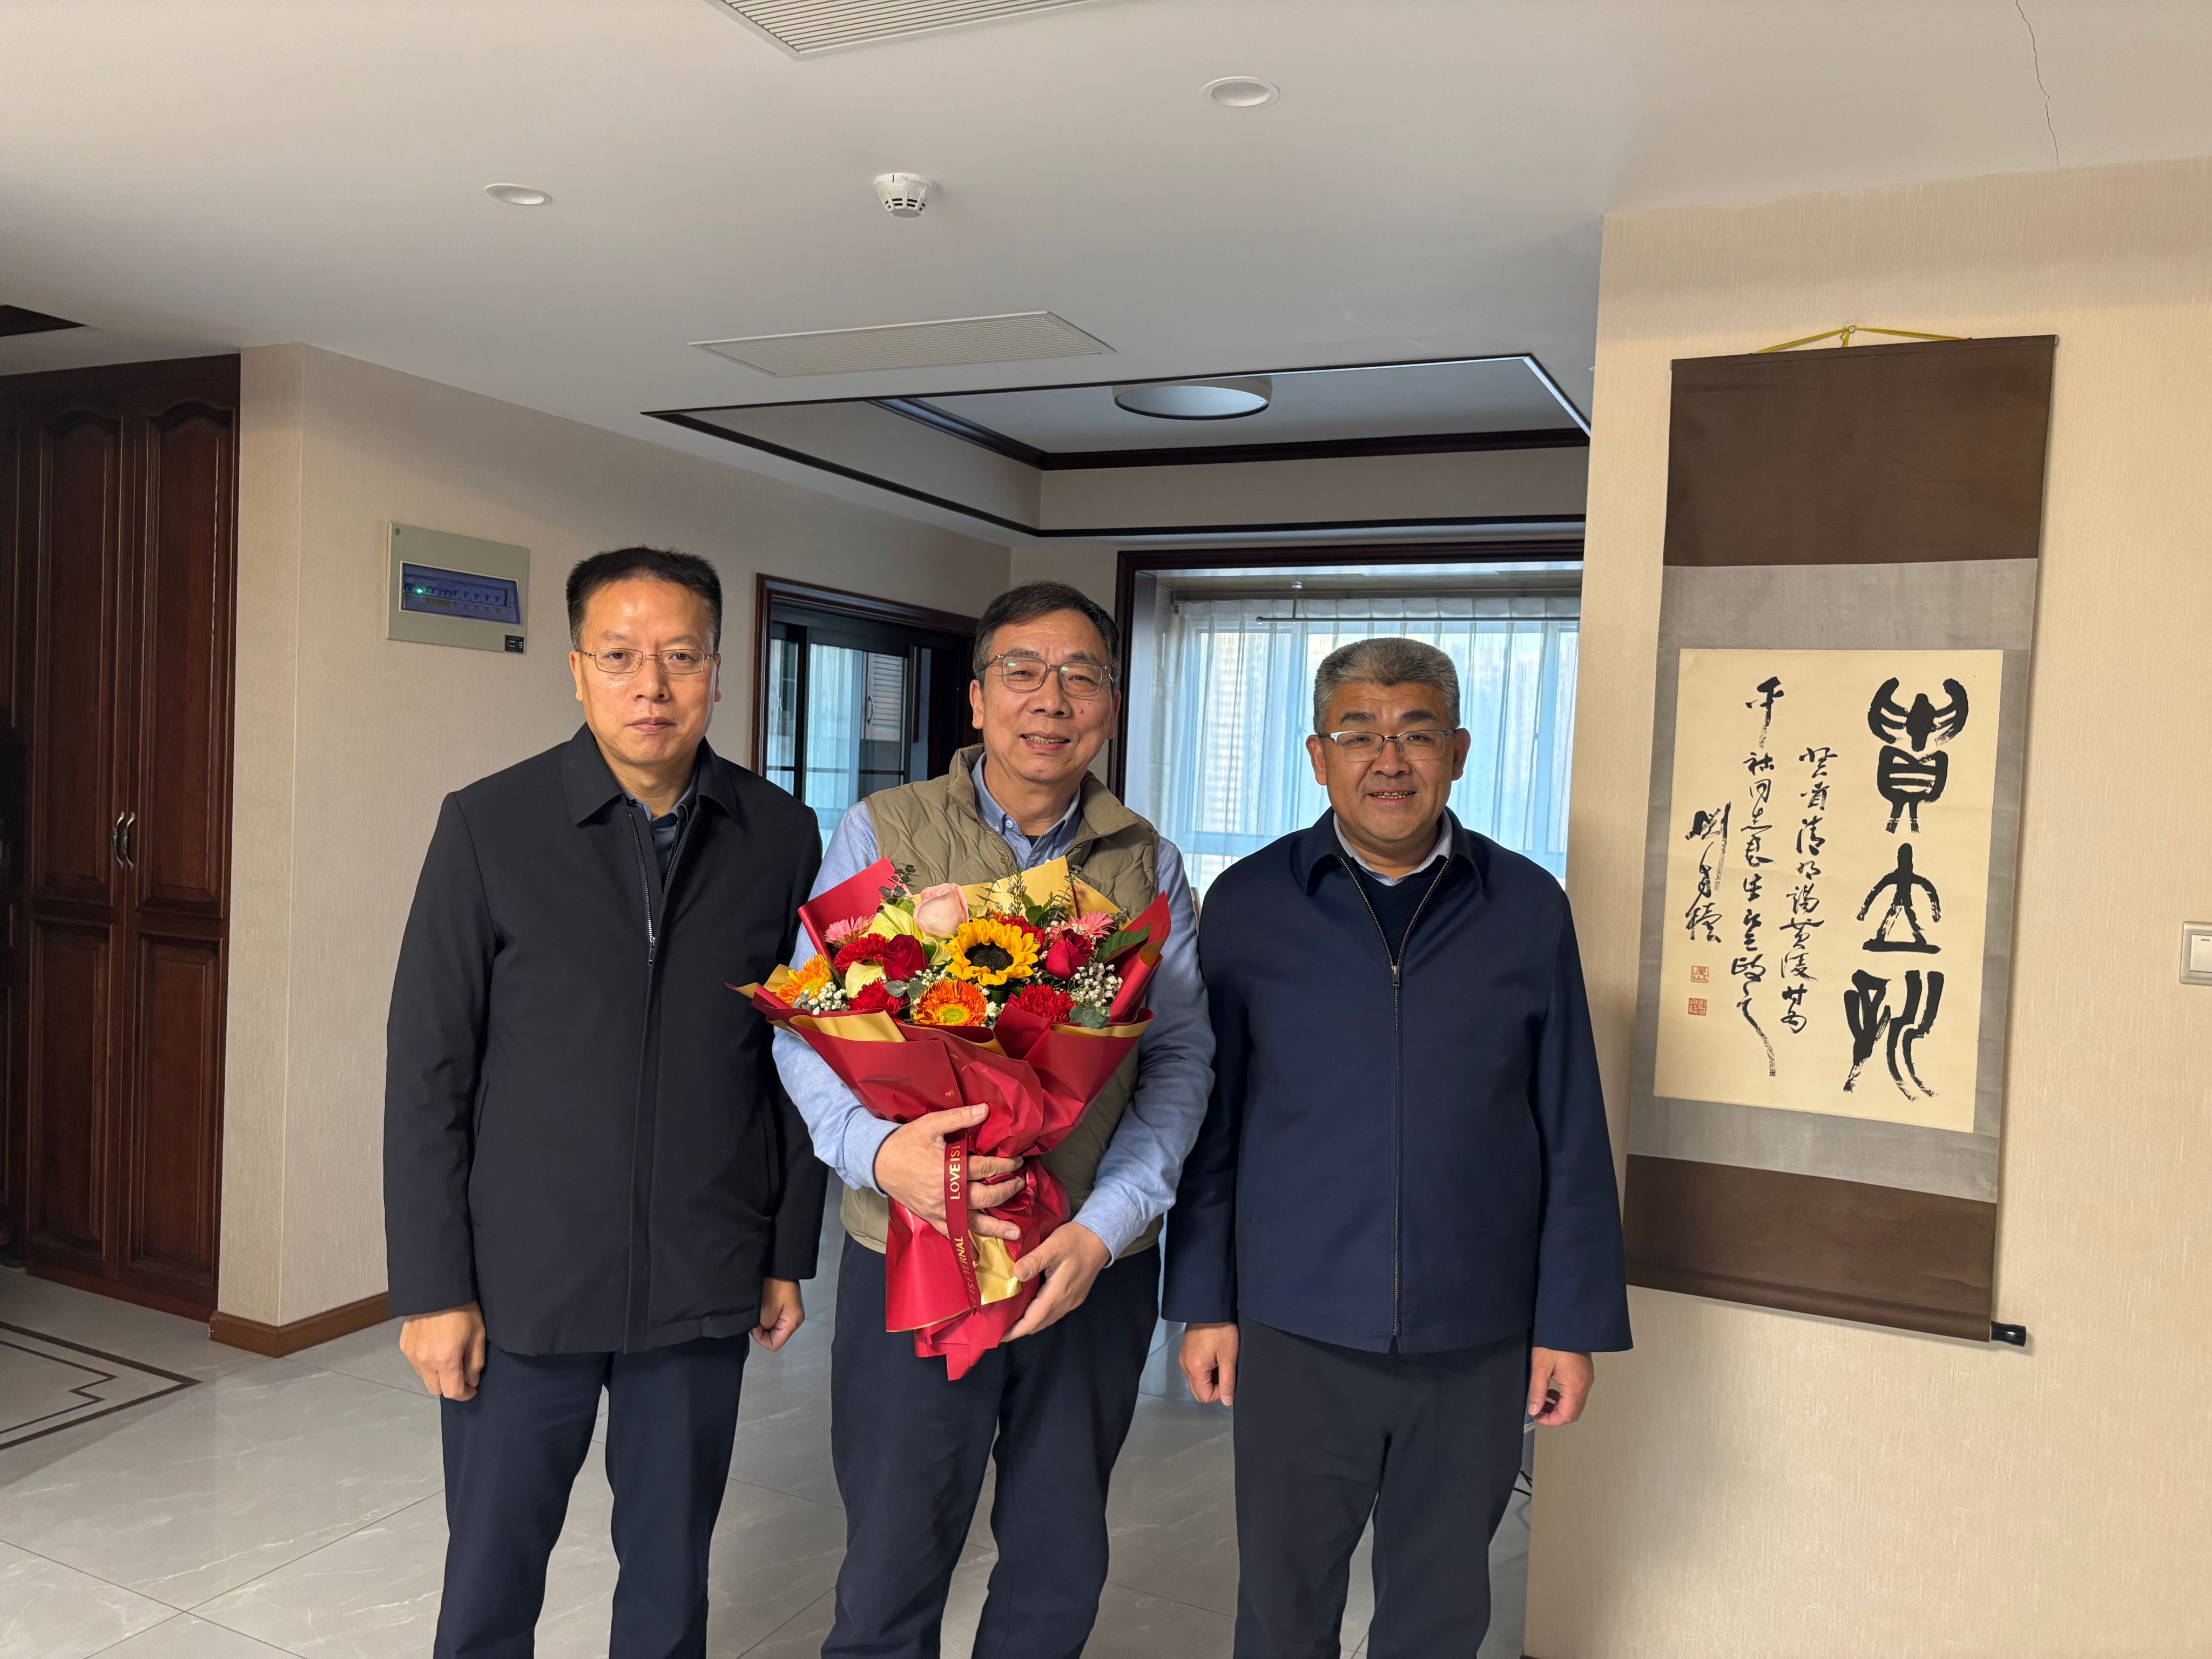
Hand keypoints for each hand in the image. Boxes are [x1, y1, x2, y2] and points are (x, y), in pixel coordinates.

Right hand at [400, 1303, 486, 1400]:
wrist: (437, 1288)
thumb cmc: (462, 1309)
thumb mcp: (478, 1335)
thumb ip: (475, 1363)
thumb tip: (471, 1382)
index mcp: (446, 1359)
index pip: (452, 1392)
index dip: (465, 1395)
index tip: (471, 1390)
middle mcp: (426, 1361)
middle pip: (436, 1390)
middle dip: (450, 1386)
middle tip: (461, 1375)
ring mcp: (412, 1354)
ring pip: (425, 1378)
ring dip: (437, 1375)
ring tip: (448, 1359)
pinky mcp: (405, 1346)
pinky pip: (416, 1364)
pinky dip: (426, 1364)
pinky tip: (435, 1349)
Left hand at [753, 1278, 803, 1350]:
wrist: (778, 1265)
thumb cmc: (775, 1284)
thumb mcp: (766, 1311)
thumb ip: (763, 1328)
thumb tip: (760, 1331)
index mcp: (793, 1322)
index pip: (774, 1344)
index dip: (761, 1338)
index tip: (755, 1325)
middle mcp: (793, 1319)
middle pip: (773, 1336)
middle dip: (762, 1328)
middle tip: (757, 1314)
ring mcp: (788, 1311)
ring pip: (771, 1325)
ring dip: (762, 1319)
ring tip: (760, 1307)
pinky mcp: (783, 1304)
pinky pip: (771, 1315)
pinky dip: (764, 1312)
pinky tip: (762, 1303)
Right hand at [873, 1104, 1025, 1240]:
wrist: (878, 1161)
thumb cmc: (905, 1141)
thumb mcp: (931, 1124)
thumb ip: (960, 1117)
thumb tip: (985, 1109)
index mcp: (949, 1169)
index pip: (986, 1169)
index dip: (1006, 1165)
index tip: (1018, 1162)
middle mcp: (947, 1194)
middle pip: (985, 1196)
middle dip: (1006, 1190)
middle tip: (1020, 1184)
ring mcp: (938, 1209)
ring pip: (972, 1221)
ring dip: (995, 1227)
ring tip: (1015, 1232)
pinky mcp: (930, 1217)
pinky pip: (951, 1232)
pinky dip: (966, 1240)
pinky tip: (980, 1247)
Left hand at [1004, 1223, 1110, 1338]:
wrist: (1101, 1237)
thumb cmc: (1076, 1240)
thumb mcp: (1054, 1245)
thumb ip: (1034, 1260)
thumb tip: (1015, 1275)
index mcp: (1058, 1293)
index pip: (1033, 1320)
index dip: (1015, 1330)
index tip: (998, 1335)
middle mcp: (1065, 1302)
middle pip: (1038, 1324)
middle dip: (1018, 1329)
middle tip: (998, 1325)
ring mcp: (1071, 1301)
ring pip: (1046, 1319)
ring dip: (1029, 1322)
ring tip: (1010, 1317)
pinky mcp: (1075, 1297)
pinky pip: (1053, 1312)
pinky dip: (1038, 1314)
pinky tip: (1029, 1305)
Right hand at [1180, 1322, 1239, 1404]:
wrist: (1209, 1307)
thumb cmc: (1220, 1328)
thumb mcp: (1229, 1357)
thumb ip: (1228, 1382)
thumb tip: (1228, 1400)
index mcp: (1194, 1369)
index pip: (1204, 1397)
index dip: (1220, 1394)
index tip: (1229, 1381)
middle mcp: (1185, 1366)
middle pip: (1197, 1391)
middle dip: (1213, 1388)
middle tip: (1225, 1374)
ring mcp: (1183, 1358)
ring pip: (1195, 1381)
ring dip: (1209, 1378)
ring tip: (1220, 1363)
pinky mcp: (1185, 1351)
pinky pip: (1193, 1369)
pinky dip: (1204, 1369)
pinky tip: (1214, 1357)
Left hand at [1527, 1346, 1593, 1424]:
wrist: (1569, 1323)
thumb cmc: (1556, 1340)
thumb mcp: (1541, 1366)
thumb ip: (1537, 1391)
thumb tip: (1534, 1408)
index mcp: (1575, 1386)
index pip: (1566, 1416)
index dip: (1550, 1421)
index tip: (1537, 1417)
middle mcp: (1584, 1385)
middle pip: (1573, 1413)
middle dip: (1554, 1415)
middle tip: (1539, 1410)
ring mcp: (1586, 1379)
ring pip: (1575, 1403)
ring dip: (1559, 1406)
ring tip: (1543, 1399)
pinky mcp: (1585, 1372)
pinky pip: (1576, 1392)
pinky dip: (1564, 1396)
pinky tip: (1552, 1388)